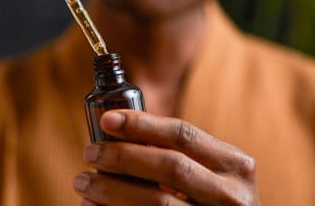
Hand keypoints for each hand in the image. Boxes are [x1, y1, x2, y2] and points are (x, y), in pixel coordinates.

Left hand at [74, 110, 258, 204]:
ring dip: (112, 191)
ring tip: (84, 182)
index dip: (141, 123)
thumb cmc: (208, 198)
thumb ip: (172, 152)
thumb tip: (114, 131)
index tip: (106, 119)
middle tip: (90, 153)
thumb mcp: (206, 171)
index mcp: (234, 164)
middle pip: (169, 166)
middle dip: (122, 157)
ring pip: (158, 203)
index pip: (182, 134)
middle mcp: (232, 195)